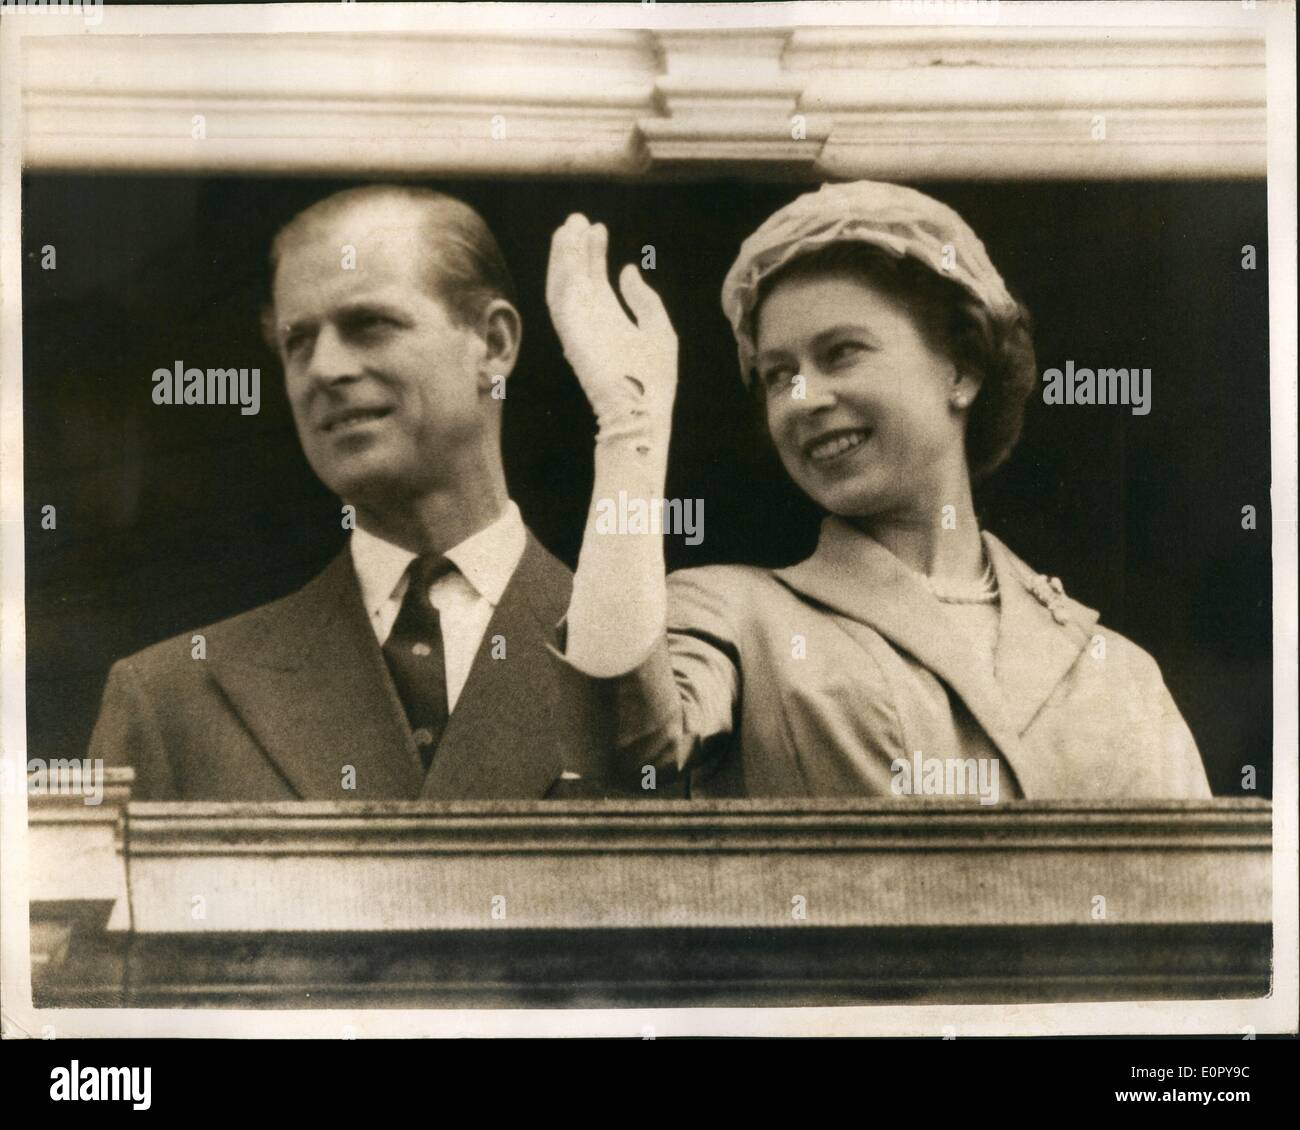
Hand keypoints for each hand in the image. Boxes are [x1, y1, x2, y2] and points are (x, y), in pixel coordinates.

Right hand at [546, 214, 676, 437]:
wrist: (643, 412)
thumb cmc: (654, 380)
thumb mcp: (659, 329)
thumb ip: (645, 300)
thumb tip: (628, 270)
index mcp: (610, 321)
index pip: (596, 280)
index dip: (595, 254)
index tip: (598, 228)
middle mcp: (591, 322)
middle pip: (578, 277)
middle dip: (576, 248)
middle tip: (578, 218)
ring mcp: (579, 328)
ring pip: (564, 283)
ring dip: (564, 254)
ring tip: (569, 226)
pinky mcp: (571, 334)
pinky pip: (561, 296)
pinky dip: (561, 271)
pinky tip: (566, 248)